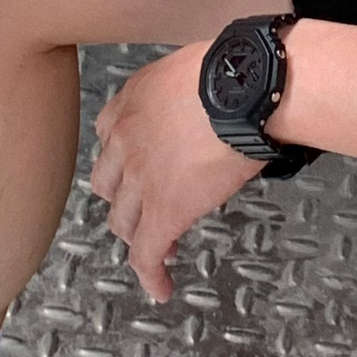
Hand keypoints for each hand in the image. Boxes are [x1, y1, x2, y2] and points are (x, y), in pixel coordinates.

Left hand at [90, 46, 262, 302]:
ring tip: (160, 245)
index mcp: (132, 100)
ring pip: (124, 221)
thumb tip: (214, 102)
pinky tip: (162, 288)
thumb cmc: (239, 70)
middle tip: (147, 208)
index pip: (109, 137)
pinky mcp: (164, 211)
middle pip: (109, 183)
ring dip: (138, 235)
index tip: (138, 169)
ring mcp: (140, 179)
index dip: (124, 158)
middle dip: (125, 199)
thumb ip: (187, 92)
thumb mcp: (198, 68)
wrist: (247, 89)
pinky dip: (151, 274)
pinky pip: (147, 253)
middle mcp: (125, 140)